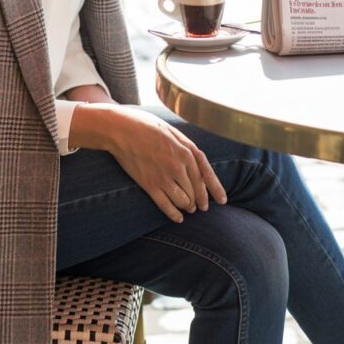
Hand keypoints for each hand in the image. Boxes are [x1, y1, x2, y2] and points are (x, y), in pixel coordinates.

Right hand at [69, 104, 226, 223]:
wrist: (120, 129)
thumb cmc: (146, 125)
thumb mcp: (172, 132)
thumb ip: (186, 147)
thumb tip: (198, 161)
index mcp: (186, 150)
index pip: (206, 175)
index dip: (215, 190)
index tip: (222, 201)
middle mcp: (178, 166)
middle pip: (196, 191)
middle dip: (201, 201)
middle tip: (202, 207)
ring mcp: (164, 177)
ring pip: (184, 201)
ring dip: (188, 207)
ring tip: (189, 209)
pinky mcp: (149, 185)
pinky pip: (166, 206)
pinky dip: (174, 215)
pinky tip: (178, 218)